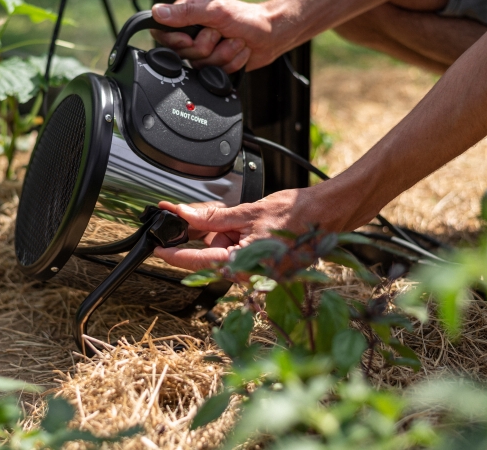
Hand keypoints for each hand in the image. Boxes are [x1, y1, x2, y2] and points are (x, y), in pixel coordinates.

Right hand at [150, 0, 277, 72]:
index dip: (175, 41)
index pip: (164, 34)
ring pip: (202, 66)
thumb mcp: (216, 11)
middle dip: (207, 46)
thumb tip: (157, 13)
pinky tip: (237, 52)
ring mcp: (205, 51)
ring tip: (234, 42)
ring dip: (223, 55)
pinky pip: (215, 73)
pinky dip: (230, 64)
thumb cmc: (247, 18)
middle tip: (220, 33)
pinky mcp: (216, 64)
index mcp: (188, 16)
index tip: (190, 38)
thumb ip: (186, 13)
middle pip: (184, 54)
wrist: (271, 34)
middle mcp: (194, 34)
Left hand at [154, 186, 349, 270]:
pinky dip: (238, 239)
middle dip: (210, 235)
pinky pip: (240, 253)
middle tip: (221, 218)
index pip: (198, 261)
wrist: (329, 214)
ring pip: (226, 252)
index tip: (157, 248)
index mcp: (244, 265)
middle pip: (212, 255)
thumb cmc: (297, 214)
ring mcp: (258, 272)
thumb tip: (183, 215)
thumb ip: (212, 217)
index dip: (174, 254)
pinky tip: (251, 228)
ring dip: (227, 235)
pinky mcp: (264, 267)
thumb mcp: (247, 212)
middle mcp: (250, 275)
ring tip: (248, 220)